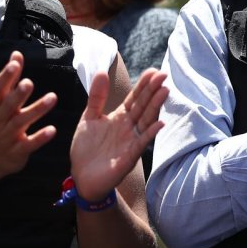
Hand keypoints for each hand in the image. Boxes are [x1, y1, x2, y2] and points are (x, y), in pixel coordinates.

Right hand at [0, 51, 57, 178]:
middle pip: (8, 105)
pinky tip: (52, 130)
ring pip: (21, 122)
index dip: (6, 76)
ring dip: (36, 110)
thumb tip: (16, 54)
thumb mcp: (0, 101)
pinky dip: (40, 138)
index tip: (15, 63)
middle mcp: (0, 119)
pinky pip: (29, 144)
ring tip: (52, 97)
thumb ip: (10, 78)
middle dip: (18, 94)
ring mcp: (8, 135)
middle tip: (29, 83)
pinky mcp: (17, 150)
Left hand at [69, 68, 167, 201]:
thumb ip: (96, 97)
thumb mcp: (89, 118)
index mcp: (120, 116)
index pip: (135, 97)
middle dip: (152, 91)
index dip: (143, 85)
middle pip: (143, 105)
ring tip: (164, 91)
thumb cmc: (86, 148)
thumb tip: (101, 71)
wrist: (81, 176)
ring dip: (155, 106)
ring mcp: (131, 140)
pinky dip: (151, 133)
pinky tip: (160, 123)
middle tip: (163, 75)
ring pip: (146, 120)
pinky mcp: (130, 156)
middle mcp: (129, 126)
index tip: (153, 71)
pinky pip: (142, 142)